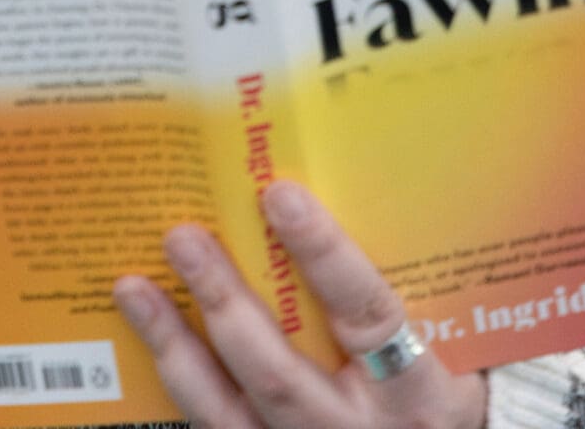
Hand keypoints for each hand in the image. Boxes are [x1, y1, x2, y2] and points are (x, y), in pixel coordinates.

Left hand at [112, 183, 487, 428]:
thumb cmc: (444, 390)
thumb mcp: (451, 347)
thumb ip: (404, 280)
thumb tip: (328, 180)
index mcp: (417, 392)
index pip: (368, 315)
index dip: (324, 255)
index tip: (279, 193)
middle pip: (279, 372)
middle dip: (224, 301)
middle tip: (182, 236)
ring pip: (229, 413)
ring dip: (175, 346)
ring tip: (133, 287)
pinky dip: (176, 383)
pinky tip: (144, 340)